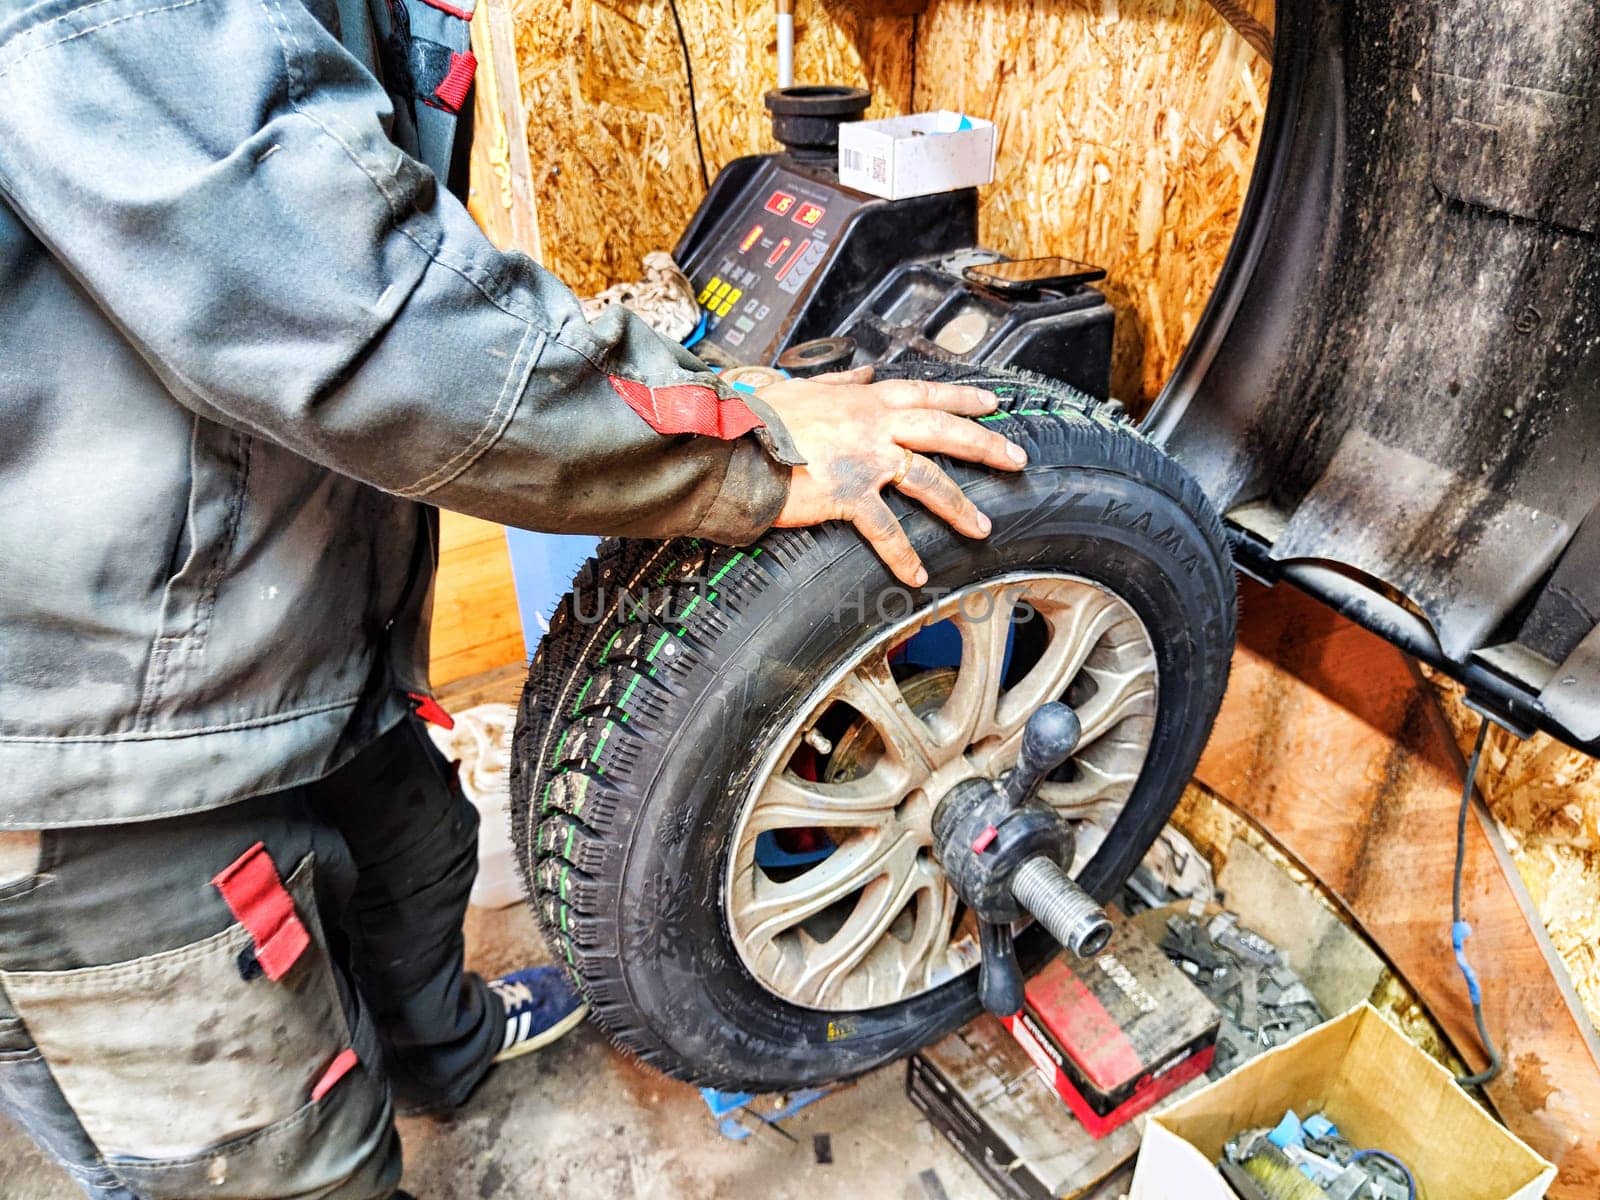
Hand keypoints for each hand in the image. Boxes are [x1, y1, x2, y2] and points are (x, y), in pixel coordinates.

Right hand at [760, 366, 1027, 585]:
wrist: (731, 439)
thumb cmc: (758, 415)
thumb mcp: (803, 386)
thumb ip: (839, 383)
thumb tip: (861, 375)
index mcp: (864, 398)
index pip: (926, 392)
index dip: (963, 399)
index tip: (994, 404)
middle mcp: (873, 424)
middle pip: (944, 430)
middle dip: (986, 444)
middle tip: (1016, 458)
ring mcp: (865, 458)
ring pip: (928, 479)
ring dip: (959, 505)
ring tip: (982, 527)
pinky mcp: (848, 493)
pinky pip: (885, 528)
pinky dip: (902, 554)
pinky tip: (916, 574)